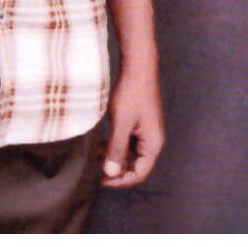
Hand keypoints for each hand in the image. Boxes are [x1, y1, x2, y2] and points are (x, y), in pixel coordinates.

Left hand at [100, 63, 164, 187]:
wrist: (138, 66)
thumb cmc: (132, 93)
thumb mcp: (121, 123)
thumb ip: (116, 148)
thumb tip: (111, 172)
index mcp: (153, 144)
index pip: (139, 173)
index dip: (120, 180)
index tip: (102, 180)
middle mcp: (152, 140)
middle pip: (135, 165)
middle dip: (117, 169)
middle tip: (96, 170)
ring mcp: (146, 131)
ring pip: (130, 153)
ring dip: (114, 157)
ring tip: (94, 157)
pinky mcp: (139, 122)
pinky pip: (128, 141)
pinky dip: (115, 145)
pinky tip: (100, 144)